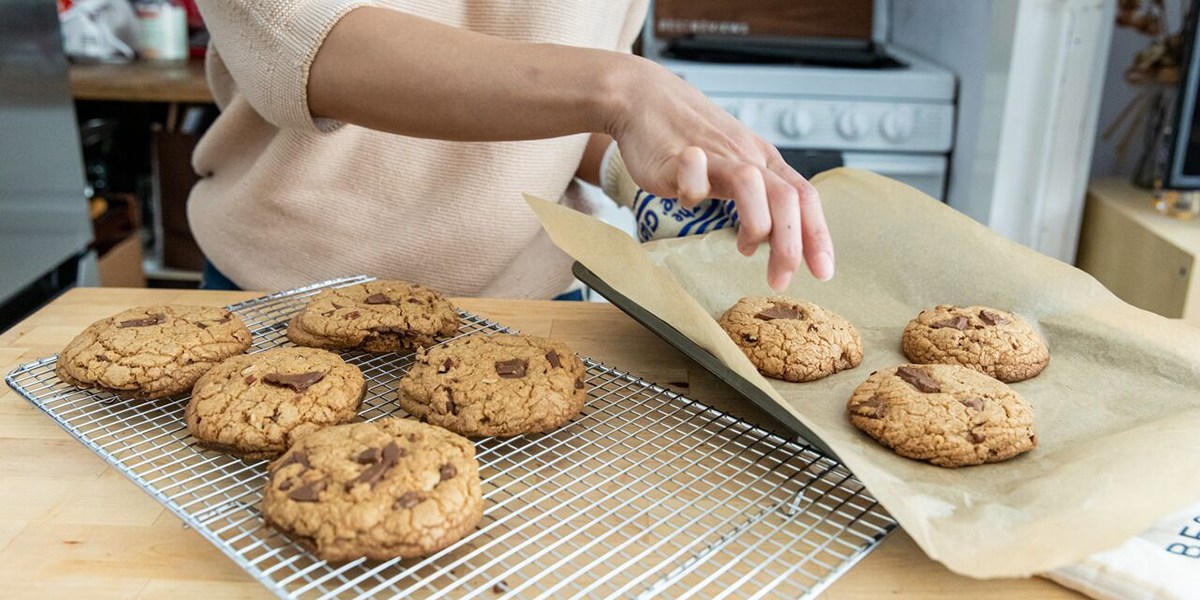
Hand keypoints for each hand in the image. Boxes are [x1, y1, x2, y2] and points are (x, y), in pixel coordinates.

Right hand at [605, 57, 834, 289]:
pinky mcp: (677, 155)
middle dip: (790, 243)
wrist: (646, 98)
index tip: (822, 272)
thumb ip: (757, 197)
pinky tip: (686, 203)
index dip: (817, 236)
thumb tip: (776, 239)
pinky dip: (692, 192)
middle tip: (780, 278)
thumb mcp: (735, 165)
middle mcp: (745, 156)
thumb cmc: (690, 137)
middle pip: (785, 197)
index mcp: (763, 161)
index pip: (804, 197)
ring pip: (751, 184)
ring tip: (745, 249)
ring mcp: (713, 154)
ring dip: (756, 224)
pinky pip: (692, 173)